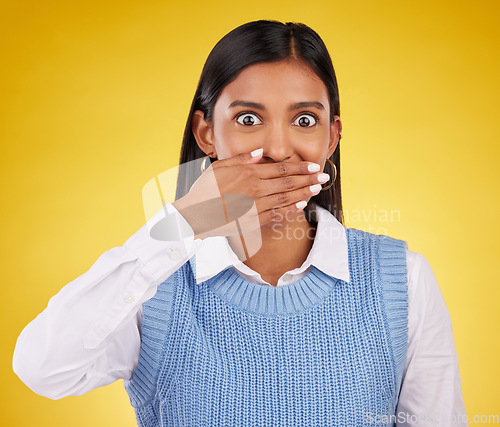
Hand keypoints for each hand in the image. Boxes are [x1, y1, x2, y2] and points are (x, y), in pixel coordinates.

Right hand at [172, 149, 326, 239]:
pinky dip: (290, 210)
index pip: (280, 169)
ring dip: (304, 193)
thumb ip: (241, 159)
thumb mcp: (219, 167)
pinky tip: (301, 205)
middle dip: (308, 179)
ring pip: (286, 199)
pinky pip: (277, 216)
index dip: (299, 167)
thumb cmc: (204, 189)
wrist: (194, 215)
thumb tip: (260, 151)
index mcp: (248, 174)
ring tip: (317, 189)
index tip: (313, 166)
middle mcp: (255, 190)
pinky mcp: (253, 222)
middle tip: (324, 177)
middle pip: (288, 183)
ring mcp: (255, 207)